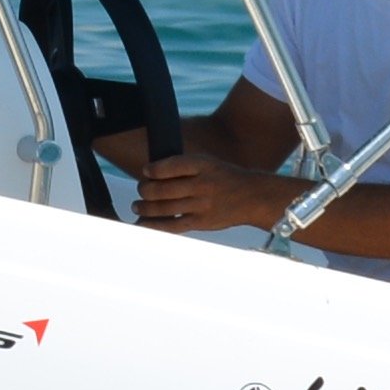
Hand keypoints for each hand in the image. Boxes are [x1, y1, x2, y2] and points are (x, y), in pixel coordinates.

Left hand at [117, 147, 292, 232]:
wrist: (252, 197)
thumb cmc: (225, 178)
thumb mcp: (209, 163)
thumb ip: (184, 167)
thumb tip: (152, 174)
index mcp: (203, 165)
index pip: (170, 166)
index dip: (153, 169)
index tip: (146, 171)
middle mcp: (201, 185)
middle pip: (162, 189)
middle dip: (144, 189)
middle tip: (141, 189)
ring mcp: (201, 205)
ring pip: (164, 207)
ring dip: (144, 207)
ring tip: (137, 206)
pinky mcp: (201, 222)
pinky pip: (173, 226)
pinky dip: (155, 225)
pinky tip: (144, 223)